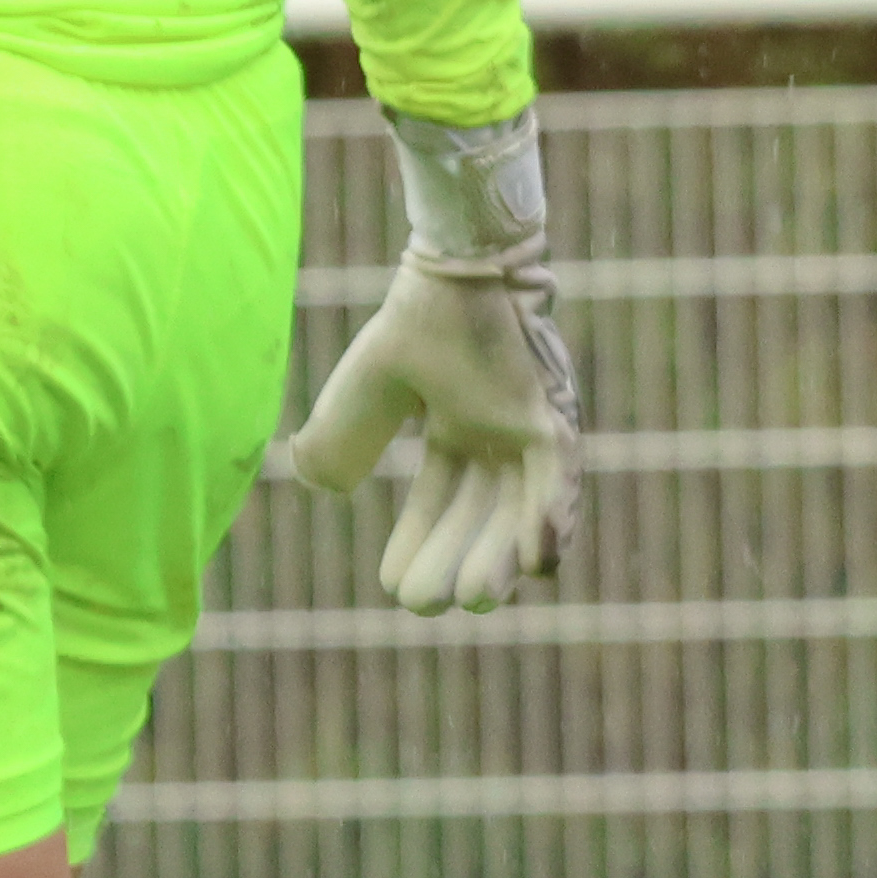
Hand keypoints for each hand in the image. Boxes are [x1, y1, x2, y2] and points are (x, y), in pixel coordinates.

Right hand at [275, 237, 581, 612]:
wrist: (451, 270)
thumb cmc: (416, 319)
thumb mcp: (365, 392)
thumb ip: (341, 435)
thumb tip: (318, 482)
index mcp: (457, 424)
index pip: (440, 500)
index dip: (417, 544)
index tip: (393, 588)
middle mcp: (498, 431)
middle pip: (482, 515)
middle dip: (457, 562)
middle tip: (429, 606)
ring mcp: (530, 423)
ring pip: (521, 508)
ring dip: (503, 556)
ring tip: (478, 599)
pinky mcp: (552, 413)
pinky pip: (557, 477)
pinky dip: (550, 519)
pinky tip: (536, 564)